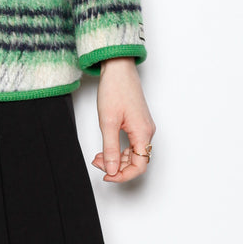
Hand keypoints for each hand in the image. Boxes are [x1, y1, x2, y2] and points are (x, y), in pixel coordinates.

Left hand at [92, 57, 155, 182]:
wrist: (118, 68)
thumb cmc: (114, 89)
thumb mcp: (108, 122)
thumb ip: (110, 149)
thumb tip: (112, 170)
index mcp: (143, 133)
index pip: (139, 166)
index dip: (123, 175)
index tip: (107, 176)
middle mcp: (146, 131)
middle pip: (136, 161)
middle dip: (117, 166)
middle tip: (97, 163)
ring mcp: (143, 126)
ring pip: (133, 153)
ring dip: (116, 158)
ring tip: (98, 157)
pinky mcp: (137, 122)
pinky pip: (131, 143)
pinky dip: (118, 148)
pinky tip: (105, 148)